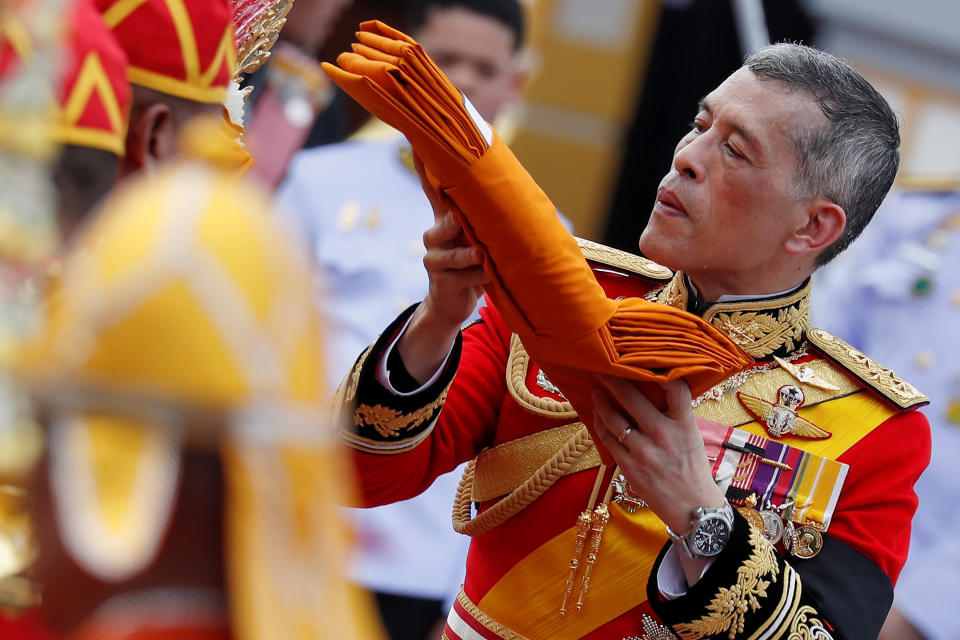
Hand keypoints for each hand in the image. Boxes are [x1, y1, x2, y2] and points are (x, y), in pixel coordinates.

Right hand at [396, 155, 490, 382]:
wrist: (454, 301)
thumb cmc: (471, 261)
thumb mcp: (476, 234)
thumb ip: (484, 213)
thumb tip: (510, 181)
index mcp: (445, 217)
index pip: (431, 187)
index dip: (423, 166)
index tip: (417, 144)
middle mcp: (435, 235)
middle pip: (444, 223)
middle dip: (455, 221)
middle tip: (464, 219)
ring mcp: (434, 259)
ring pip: (453, 253)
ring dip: (469, 254)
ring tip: (481, 255)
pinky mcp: (440, 281)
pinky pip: (462, 276)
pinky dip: (478, 276)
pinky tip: (489, 277)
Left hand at [591, 375, 725, 584]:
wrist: (692, 508)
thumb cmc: (692, 468)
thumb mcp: (692, 436)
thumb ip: (674, 414)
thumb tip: (653, 387)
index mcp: (684, 425)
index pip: (675, 389)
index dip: (660, 371)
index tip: (643, 358)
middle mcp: (664, 435)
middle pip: (632, 399)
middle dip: (612, 380)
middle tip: (600, 366)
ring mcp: (644, 452)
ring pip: (613, 419)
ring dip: (600, 402)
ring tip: (595, 391)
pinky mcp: (630, 467)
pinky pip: (608, 439)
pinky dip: (600, 424)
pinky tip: (598, 416)